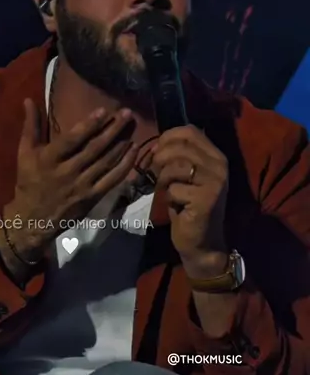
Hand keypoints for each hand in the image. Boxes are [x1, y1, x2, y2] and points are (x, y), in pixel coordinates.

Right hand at [2, 99, 137, 260]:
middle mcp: (67, 171)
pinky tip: (134, 151)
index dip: (88, 125)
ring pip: (105, 162)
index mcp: (49, 159)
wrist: (34, 219)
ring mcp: (82, 185)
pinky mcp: (92, 197)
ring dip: (121, 143)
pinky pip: (112, 179)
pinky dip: (125, 165)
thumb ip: (31, 126)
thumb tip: (29, 100)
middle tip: (127, 113)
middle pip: (94, 148)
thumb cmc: (29, 182)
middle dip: (112, 129)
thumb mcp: (24, 153)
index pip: (72, 140)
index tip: (103, 111)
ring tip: (132, 126)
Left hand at [149, 125, 228, 275]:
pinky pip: (174, 189)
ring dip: (164, 180)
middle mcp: (220, 165)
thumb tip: (155, 145)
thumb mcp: (184, 177)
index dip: (167, 137)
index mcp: (216, 156)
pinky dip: (169, 198)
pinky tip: (178, 207)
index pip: (189, 131)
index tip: (155, 151)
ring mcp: (215, 182)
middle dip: (160, 158)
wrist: (202, 243)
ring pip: (175, 167)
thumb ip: (176, 157)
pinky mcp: (207, 198)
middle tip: (155, 173)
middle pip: (180, 147)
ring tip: (169, 192)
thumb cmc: (189, 208)